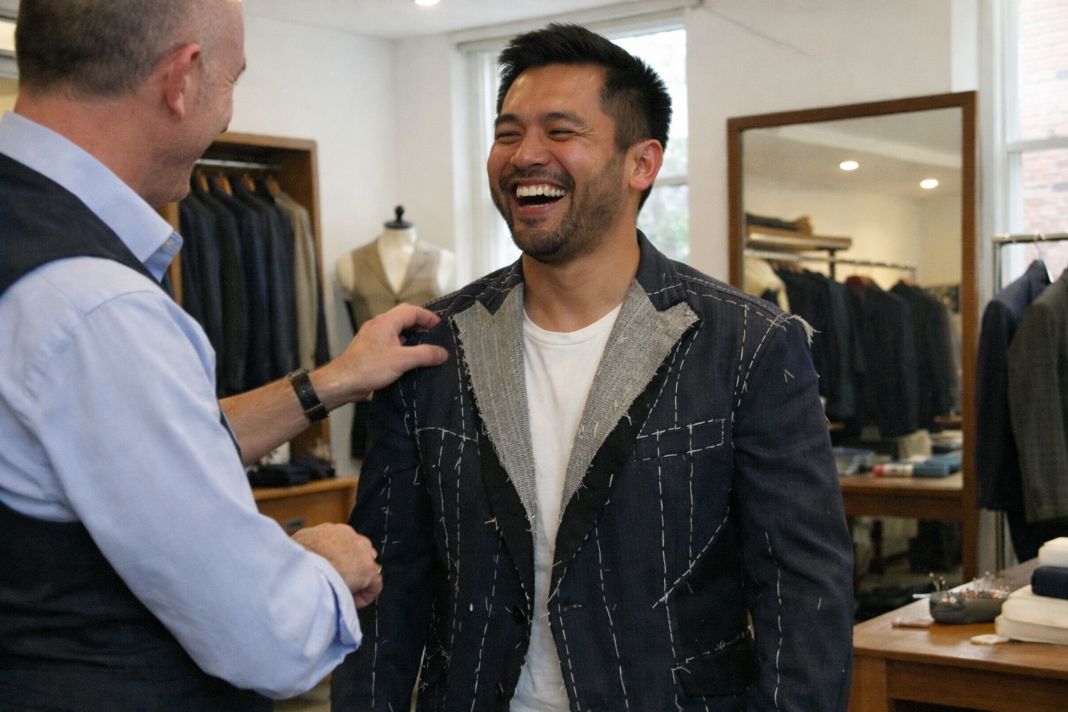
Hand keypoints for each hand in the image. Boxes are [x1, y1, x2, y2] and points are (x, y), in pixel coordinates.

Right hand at [292, 523, 383, 607]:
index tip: (328, 572)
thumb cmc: (295, 558)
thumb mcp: (296, 545)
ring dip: (357, 580)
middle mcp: (349, 536)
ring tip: (343, 593)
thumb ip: (304, 549)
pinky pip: (374, 584)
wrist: (306, 566)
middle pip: (357, 551)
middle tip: (337, 582)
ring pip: (365, 567)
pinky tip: (353, 602)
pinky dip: (365, 595)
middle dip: (350, 566)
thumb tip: (299, 558)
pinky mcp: (369, 569)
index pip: (341, 542)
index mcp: (331, 530)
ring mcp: (361, 551)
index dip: (337, 559)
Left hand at [320, 303, 447, 403]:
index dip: (428, 317)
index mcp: (386, 322)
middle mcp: (378, 325)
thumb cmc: (368, 368)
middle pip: (404, 318)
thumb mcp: (402, 360)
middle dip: (421, 325)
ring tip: (426, 347)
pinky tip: (410, 359)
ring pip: (397, 331)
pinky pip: (391, 342)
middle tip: (435, 335)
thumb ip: (425, 355)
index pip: (412, 311)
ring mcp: (373, 337)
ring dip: (412, 336)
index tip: (440, 326)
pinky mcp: (370, 350)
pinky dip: (403, 346)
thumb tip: (443, 353)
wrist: (343, 382)